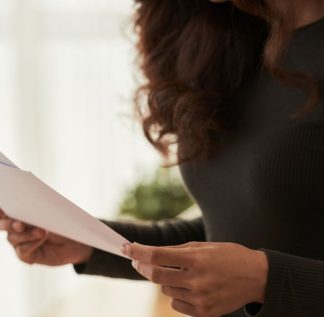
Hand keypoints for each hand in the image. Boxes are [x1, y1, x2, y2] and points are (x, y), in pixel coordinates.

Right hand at [0, 209, 92, 265]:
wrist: (76, 240)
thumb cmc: (65, 221)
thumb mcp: (54, 212)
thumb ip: (41, 209)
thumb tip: (31, 207)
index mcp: (19, 213)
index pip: (4, 210)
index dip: (1, 210)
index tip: (1, 208)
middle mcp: (16, 228)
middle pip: (4, 224)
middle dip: (9, 223)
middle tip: (20, 223)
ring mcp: (20, 242)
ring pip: (13, 238)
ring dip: (27, 234)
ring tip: (41, 231)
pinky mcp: (27, 256)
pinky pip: (23, 250)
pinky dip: (32, 243)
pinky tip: (41, 238)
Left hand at [122, 241, 268, 316]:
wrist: (256, 277)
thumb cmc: (229, 256)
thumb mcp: (203, 246)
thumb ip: (176, 251)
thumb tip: (151, 253)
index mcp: (196, 259)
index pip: (156, 256)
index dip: (137, 251)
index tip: (126, 247)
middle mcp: (196, 280)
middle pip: (155, 275)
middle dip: (142, 266)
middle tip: (137, 260)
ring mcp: (200, 299)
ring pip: (165, 289)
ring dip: (164, 279)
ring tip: (177, 271)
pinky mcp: (204, 313)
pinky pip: (176, 304)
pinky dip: (175, 293)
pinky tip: (186, 286)